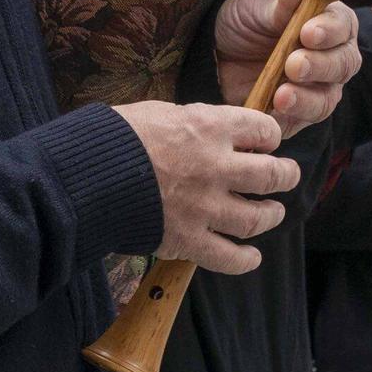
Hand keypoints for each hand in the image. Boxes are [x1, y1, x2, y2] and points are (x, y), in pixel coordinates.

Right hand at [114, 102, 299, 273]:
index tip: (268, 141)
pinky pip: (228, 257)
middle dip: (285, 175)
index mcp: (210, 127)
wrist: (86, 176)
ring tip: (273, 213)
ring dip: (271, 215)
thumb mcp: (161, 111)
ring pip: (257, 218)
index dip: (270, 135)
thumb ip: (195, 122)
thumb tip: (214, 127)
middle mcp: (216, 166)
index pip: (264, 129)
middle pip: (272, 174)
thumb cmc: (116, 137)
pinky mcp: (188, 239)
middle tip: (286, 176)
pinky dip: (245, 260)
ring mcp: (205, 206)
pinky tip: (251, 257)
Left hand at [214, 0, 361, 137]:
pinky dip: (286, 120)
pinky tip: (271, 114)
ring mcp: (318, 90)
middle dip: (319, 66)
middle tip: (293, 65)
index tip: (308, 33)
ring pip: (325, 100)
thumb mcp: (257, 6)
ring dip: (305, 99)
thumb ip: (280, 5)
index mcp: (330, 24)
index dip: (329, 31)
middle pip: (342, 66)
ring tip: (281, 96)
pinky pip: (299, 123)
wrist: (218, 50)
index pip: (343, 27)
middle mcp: (333, 59)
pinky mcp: (297, 116)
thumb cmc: (248, 20)